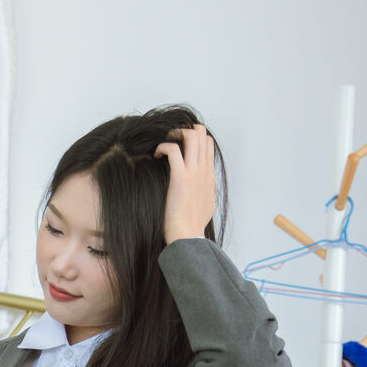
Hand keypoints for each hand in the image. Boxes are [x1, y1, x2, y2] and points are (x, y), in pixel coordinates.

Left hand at [154, 124, 216, 243]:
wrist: (187, 236)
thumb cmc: (193, 225)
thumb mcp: (207, 204)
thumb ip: (206, 190)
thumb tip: (204, 185)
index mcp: (210, 177)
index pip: (208, 144)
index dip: (195, 137)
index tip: (180, 144)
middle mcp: (204, 171)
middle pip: (202, 135)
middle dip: (186, 130)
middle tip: (171, 139)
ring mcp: (194, 173)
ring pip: (191, 137)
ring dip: (175, 134)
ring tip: (164, 143)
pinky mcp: (180, 178)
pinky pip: (173, 150)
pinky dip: (163, 146)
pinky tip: (156, 155)